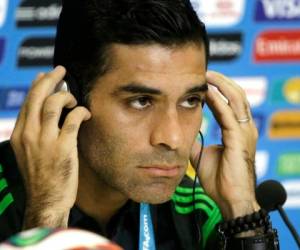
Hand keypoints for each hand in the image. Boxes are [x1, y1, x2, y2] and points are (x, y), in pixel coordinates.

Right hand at [10, 66, 90, 227]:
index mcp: (21, 134)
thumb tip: (43, 114)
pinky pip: (73, 118)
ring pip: (53, 103)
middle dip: (50, 79)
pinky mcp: (63, 147)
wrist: (46, 200)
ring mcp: (45, 140)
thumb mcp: (30, 153)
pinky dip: (81, 111)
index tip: (45, 76)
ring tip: (74, 99)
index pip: (28, 102)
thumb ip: (35, 133)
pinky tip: (85, 113)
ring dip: (66, 96)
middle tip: (60, 70)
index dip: (38, 85)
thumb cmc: (42, 177)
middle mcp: (30, 134)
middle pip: (38, 96)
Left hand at [190, 71, 259, 219]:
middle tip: (205, 71)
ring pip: (236, 99)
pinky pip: (229, 115)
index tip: (202, 80)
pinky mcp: (239, 140)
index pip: (229, 102)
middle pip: (236, 94)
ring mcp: (244, 132)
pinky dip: (218, 102)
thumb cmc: (219, 179)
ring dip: (221, 85)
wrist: (229, 198)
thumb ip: (196, 141)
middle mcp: (244, 128)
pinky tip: (207, 93)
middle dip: (221, 81)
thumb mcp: (202, 155)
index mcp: (236, 130)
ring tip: (206, 75)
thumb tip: (184, 133)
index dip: (217, 89)